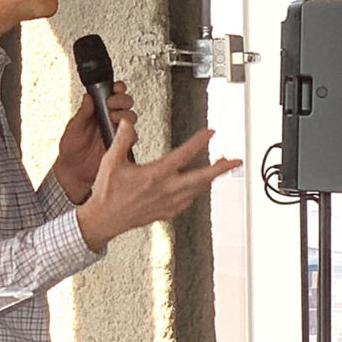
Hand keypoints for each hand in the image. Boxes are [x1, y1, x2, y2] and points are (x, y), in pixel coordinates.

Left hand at [52, 87, 135, 203]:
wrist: (75, 172)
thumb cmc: (71, 149)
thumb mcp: (73, 128)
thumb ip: (82, 113)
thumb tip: (88, 96)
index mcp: (96, 111)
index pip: (111, 93)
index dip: (116, 88)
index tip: (114, 89)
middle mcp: (109, 119)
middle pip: (126, 102)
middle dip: (122, 100)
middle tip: (111, 104)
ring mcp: (117, 131)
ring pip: (131, 116)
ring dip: (125, 114)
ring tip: (113, 119)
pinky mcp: (123, 144)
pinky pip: (133, 135)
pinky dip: (130, 132)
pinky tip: (120, 133)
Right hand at [75, 119, 240, 251]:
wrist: (105, 219)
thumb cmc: (108, 192)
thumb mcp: (110, 161)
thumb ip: (122, 140)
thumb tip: (129, 123)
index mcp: (155, 175)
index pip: (183, 155)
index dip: (199, 142)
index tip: (210, 132)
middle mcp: (166, 190)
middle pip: (202, 178)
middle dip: (221, 168)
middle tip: (236, 160)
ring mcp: (169, 203)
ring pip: (198, 190)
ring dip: (211, 178)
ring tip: (220, 167)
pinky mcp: (168, 213)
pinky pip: (189, 200)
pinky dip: (198, 191)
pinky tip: (199, 185)